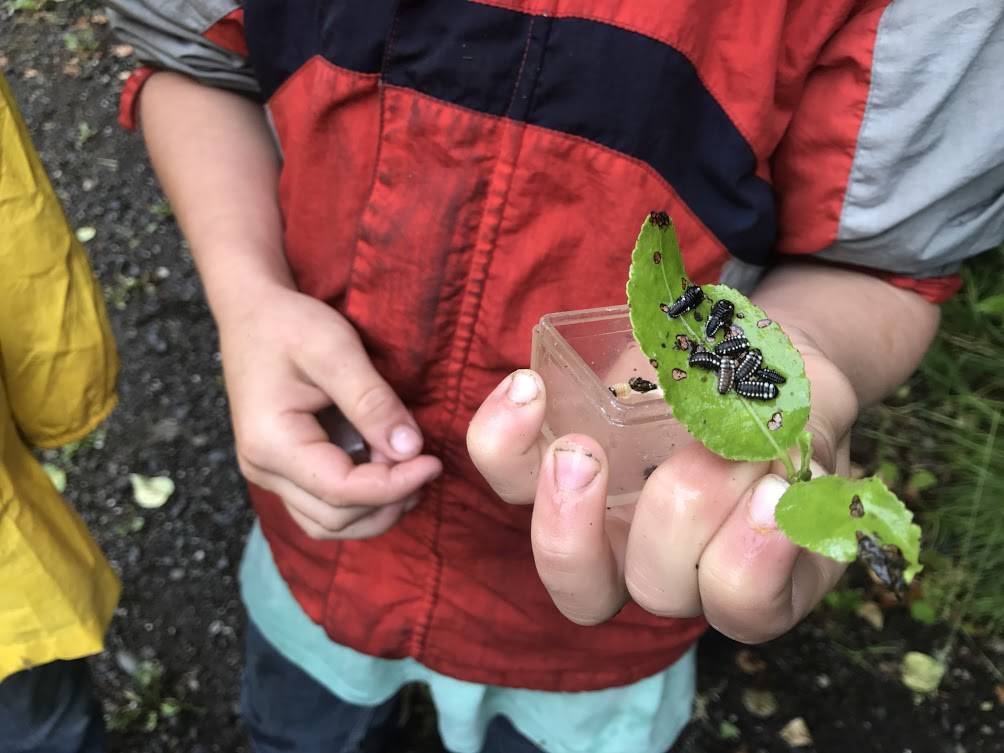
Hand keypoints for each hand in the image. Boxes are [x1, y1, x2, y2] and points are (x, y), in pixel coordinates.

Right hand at [218, 281, 441, 538]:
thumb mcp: (335, 349)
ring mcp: (269, 474)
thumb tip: (410, 449)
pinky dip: (359, 501)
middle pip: (335, 518)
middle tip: (425, 464)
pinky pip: (322, 506)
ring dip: (375, 510)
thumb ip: (372, 401)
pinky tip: (387, 470)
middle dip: (388, 501)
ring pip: (328, 523)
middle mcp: (263, 469)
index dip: (393, 485)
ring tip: (411, 473)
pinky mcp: (282, 470)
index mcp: (271, 443)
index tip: (433, 462)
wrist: (252, 313)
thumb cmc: (289, 324)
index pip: (340, 491)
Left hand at [467, 336, 858, 642]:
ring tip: (584, 452)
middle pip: (655, 590)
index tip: (770, 497)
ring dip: (572, 514)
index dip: (754, 568)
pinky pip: (507, 473)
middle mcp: (666, 568)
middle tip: (706, 452)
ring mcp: (601, 527)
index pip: (744, 607)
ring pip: (569, 567)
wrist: (736, 357)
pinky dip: (505, 440)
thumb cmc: (779, 401)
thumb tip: (769, 468)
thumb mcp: (811, 415)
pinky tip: (528, 390)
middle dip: (682, 518)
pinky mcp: (548, 471)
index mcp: (748, 568)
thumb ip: (802, 440)